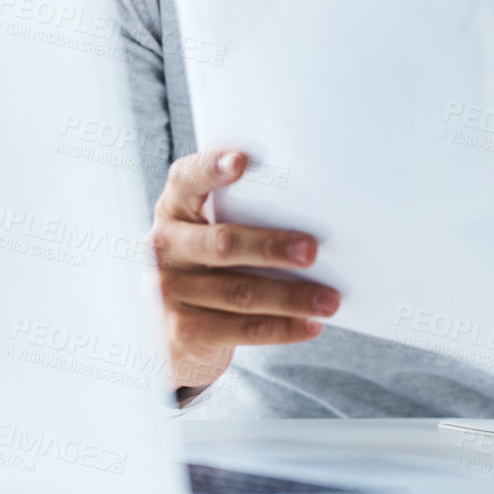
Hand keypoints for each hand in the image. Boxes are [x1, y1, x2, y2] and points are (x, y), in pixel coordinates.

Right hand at [147, 149, 339, 393]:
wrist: (176, 328)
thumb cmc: (210, 263)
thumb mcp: (210, 229)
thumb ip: (241, 212)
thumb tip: (316, 209)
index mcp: (174, 209)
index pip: (186, 179)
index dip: (211, 168)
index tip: (241, 161)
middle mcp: (164, 248)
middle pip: (223, 243)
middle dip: (270, 247)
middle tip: (311, 251)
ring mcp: (169, 293)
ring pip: (240, 293)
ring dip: (291, 297)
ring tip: (329, 299)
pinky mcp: (185, 332)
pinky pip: (243, 329)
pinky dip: (283, 327)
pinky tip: (311, 324)